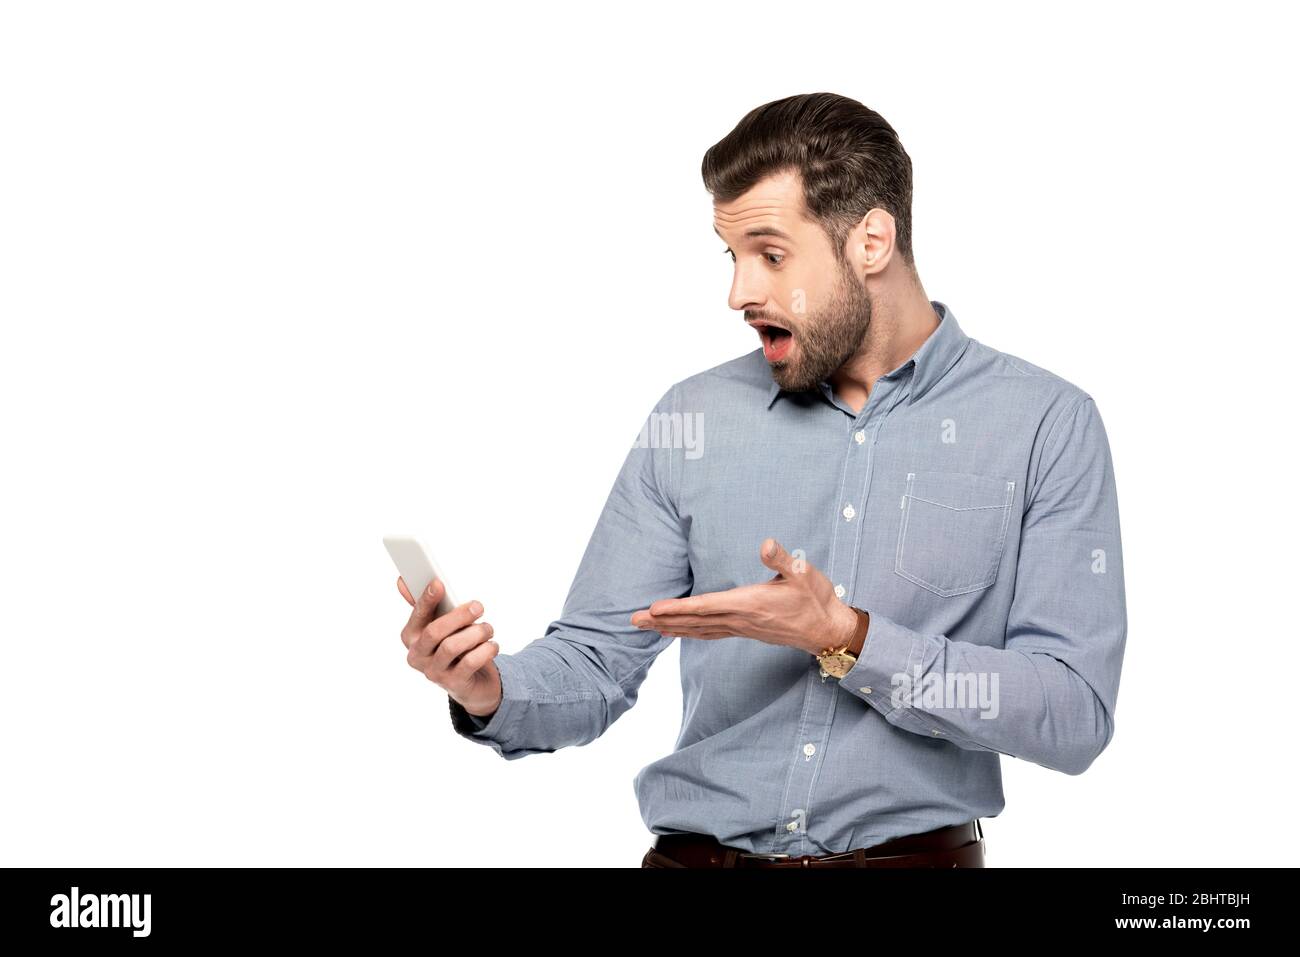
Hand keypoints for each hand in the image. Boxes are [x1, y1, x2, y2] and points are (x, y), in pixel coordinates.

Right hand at [398, 576, 501, 718]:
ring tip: (487, 629)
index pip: (417, 615)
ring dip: (475, 633)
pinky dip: (485, 650)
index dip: (427, 599)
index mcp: (411, 636)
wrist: (472, 683)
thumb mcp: (442, 624)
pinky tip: (492, 645)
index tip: (438, 583)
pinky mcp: (453, 684)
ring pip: (452, 647)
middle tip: (478, 606)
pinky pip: (470, 663)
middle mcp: (417, 655)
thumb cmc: (455, 645)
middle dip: (458, 616)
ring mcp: (433, 672)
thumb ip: (427, 604)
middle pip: (434, 632)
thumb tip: (402, 581)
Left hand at [629, 538, 857, 656]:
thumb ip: (782, 559)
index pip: (705, 606)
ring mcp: (741, 627)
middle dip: (662, 620)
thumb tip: (765, 543)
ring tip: (645, 626)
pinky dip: (689, 632)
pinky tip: (676, 632)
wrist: (827, 630)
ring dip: (670, 627)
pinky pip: (709, 633)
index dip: (678, 608)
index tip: (653, 609)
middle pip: (693, 621)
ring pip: (698, 629)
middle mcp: (740, 619)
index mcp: (749, 604)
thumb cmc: (815, 599)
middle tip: (632, 620)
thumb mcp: (802, 573)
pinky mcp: (744, 630)